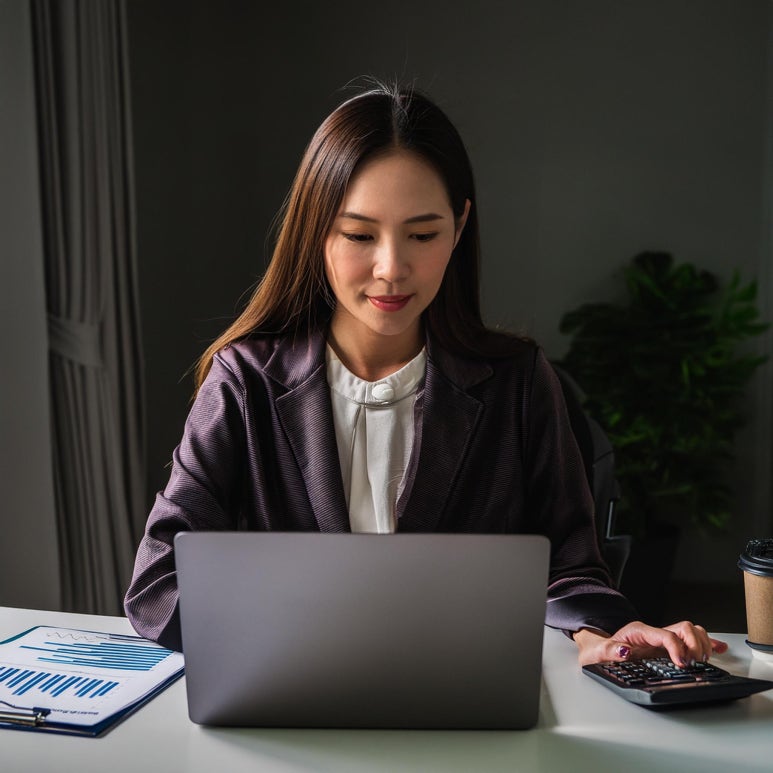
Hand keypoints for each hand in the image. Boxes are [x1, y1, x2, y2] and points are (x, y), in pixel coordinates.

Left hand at [573, 621, 728, 666]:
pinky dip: (708, 644)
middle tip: (695, 663)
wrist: (598, 650)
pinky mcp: (668, 647)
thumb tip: (624, 651)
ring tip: (703, 661)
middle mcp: (654, 633)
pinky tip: (720, 649)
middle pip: (684, 628)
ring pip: (691, 631)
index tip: (683, 664)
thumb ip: (609, 651)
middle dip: (695, 645)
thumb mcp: (598, 652)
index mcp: (639, 632)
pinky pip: (692, 640)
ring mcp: (663, 639)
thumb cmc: (599, 652)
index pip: (666, 634)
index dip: (678, 648)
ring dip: (702, 644)